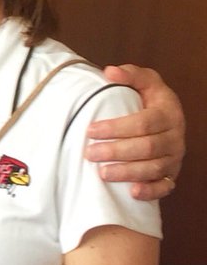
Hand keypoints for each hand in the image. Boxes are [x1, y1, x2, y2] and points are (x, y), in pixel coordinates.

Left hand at [85, 64, 184, 200]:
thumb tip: (110, 71)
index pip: (143, 123)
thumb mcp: (145, 81)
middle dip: (116, 151)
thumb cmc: (150, 98)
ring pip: (153, 168)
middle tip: (90, 153)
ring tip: (102, 173)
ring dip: (127, 172)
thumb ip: (131, 74)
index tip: (90, 129)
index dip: (116, 127)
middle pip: (147, 148)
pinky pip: (165, 187)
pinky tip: (132, 192)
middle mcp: (175, 138)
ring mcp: (175, 158)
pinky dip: (150, 191)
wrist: (167, 116)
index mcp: (169, 114)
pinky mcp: (172, 174)